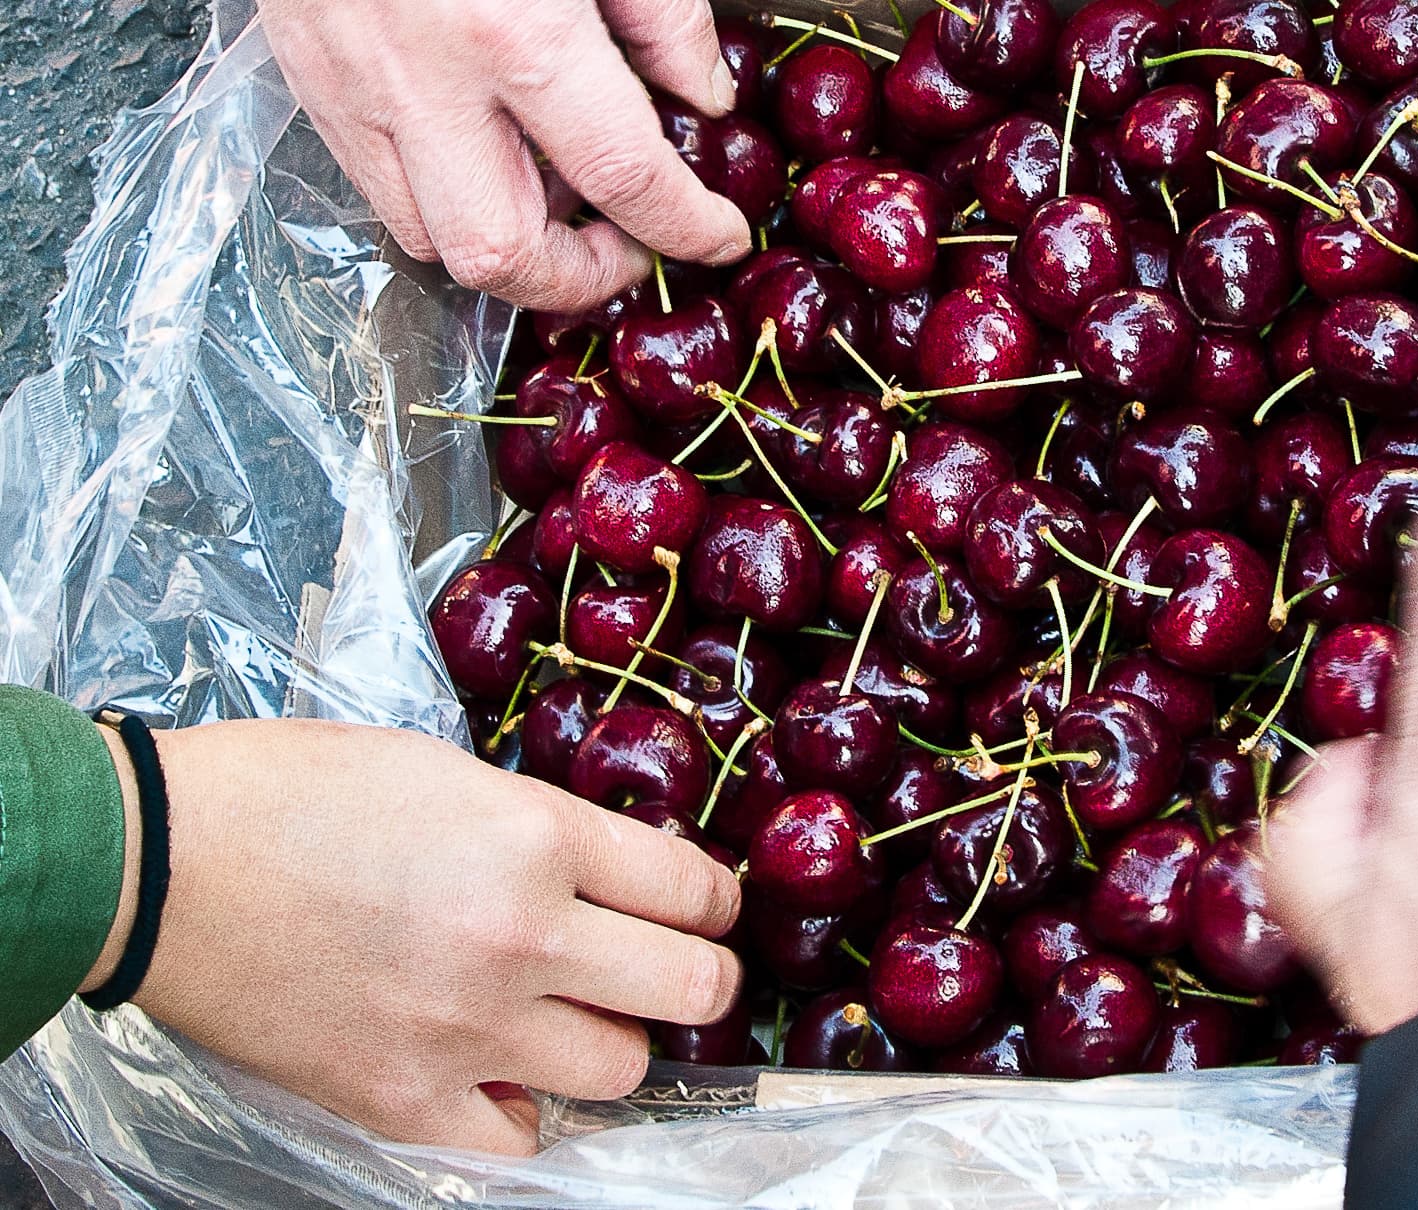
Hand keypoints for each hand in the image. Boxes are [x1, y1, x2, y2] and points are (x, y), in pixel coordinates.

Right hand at [119, 720, 740, 1154]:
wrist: (157, 862)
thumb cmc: (288, 792)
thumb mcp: (445, 768)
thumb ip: (540, 826)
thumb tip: (610, 870)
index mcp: (536, 837)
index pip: (696, 889)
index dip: (715, 901)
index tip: (705, 908)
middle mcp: (524, 936)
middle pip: (692, 988)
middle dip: (700, 978)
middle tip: (676, 970)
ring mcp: (469, 1029)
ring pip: (623, 1070)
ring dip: (612, 1043)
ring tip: (573, 1017)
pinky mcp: (406, 1099)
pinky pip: (522, 1139)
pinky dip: (525, 1113)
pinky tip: (503, 1075)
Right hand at [257, 0, 749, 311]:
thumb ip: (659, 13)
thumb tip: (701, 96)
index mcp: (516, 31)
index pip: (622, 175)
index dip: (685, 226)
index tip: (718, 234)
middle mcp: (426, 78)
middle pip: (500, 252)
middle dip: (577, 279)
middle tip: (629, 249)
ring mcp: (352, 86)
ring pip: (426, 238)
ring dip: (504, 247)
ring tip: (557, 202)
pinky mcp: (308, 78)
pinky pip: (374, 187)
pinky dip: (439, 201)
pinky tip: (485, 157)